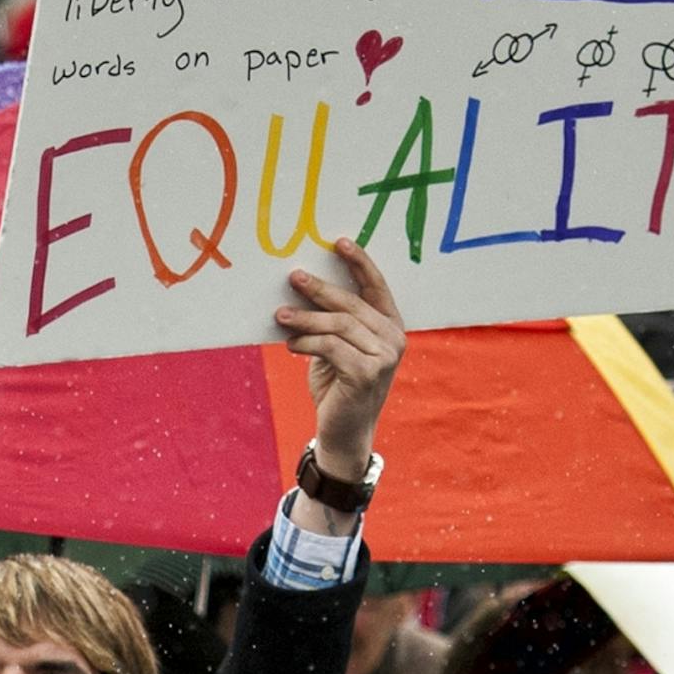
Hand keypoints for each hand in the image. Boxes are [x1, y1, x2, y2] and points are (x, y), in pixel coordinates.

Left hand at [276, 239, 406, 483]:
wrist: (343, 431)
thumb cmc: (338, 385)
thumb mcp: (336, 348)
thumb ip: (332, 323)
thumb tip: (301, 287)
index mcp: (389, 326)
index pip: (376, 287)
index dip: (359, 263)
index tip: (338, 242)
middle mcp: (393, 339)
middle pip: (352, 304)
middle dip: (320, 289)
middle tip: (294, 277)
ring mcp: (384, 357)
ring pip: (339, 325)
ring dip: (305, 318)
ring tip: (280, 315)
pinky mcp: (367, 373)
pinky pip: (330, 347)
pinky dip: (306, 343)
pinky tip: (290, 344)